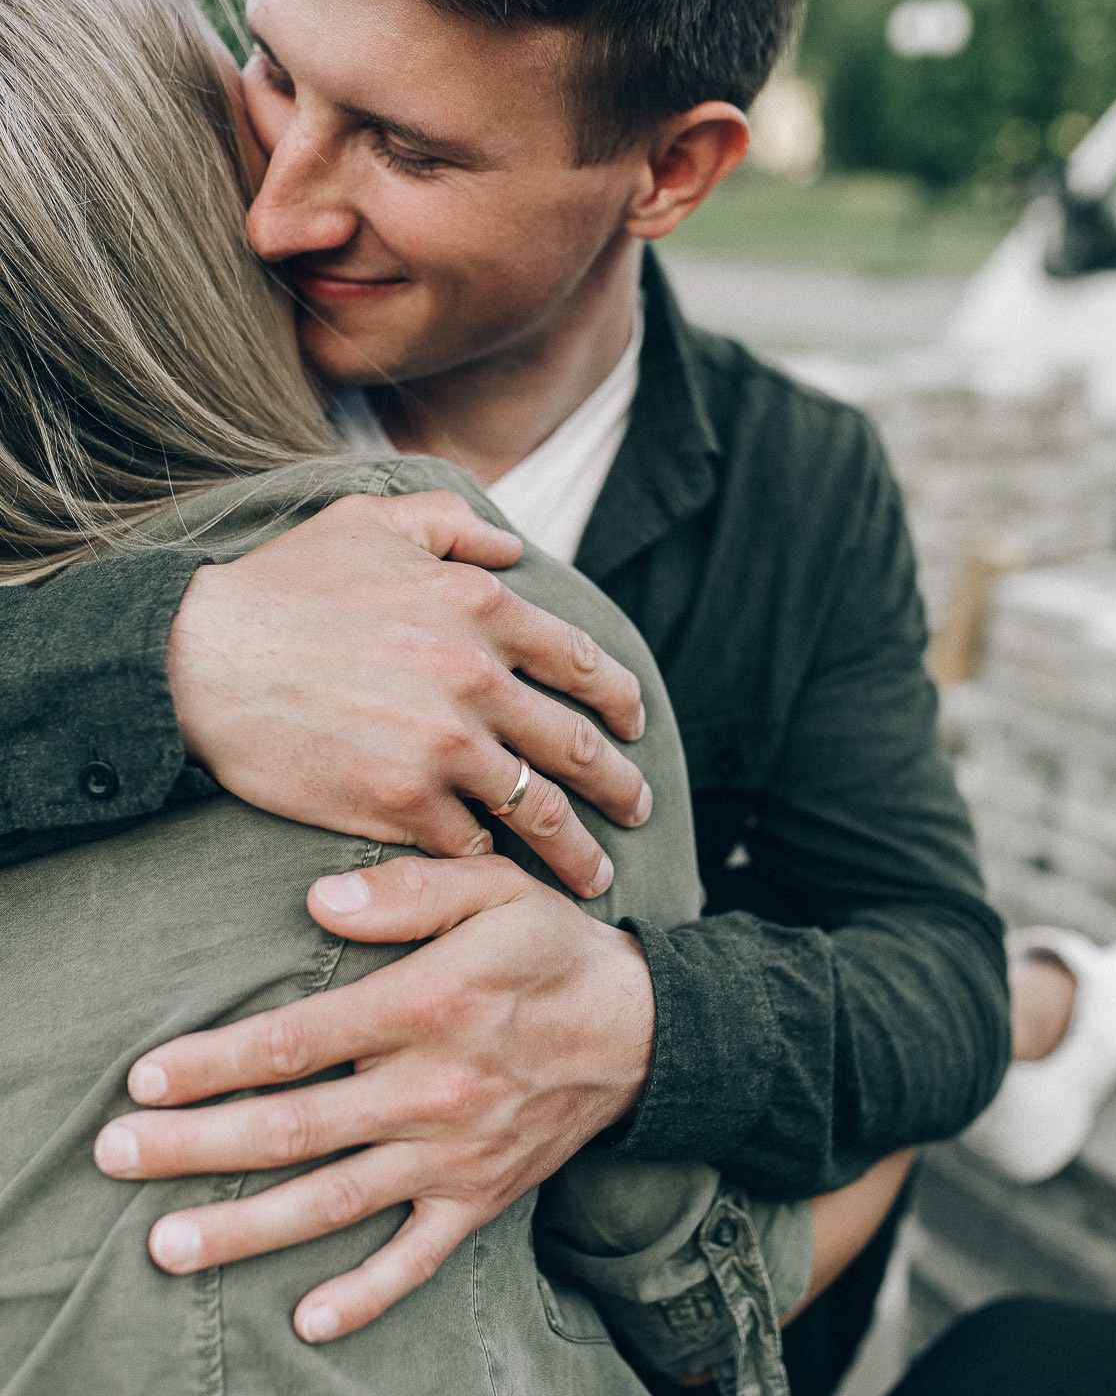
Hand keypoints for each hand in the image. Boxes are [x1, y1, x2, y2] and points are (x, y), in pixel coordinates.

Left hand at [94, 855, 655, 1342]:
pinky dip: (365, 1295)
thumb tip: (317, 901)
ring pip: (335, 1201)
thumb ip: (407, 890)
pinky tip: (306, 1322)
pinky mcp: (482, 1199)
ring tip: (167, 1247)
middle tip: (116, 1155)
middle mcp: (434, 1089)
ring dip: (246, 1229)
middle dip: (196, 1147)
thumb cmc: (551, 948)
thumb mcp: (494, 889)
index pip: (299, 1041)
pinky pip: (417, 1259)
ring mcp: (456, 1155)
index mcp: (429, 1006)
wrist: (642, 1029)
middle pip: (295, 1129)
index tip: (148, 1075)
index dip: (217, 1061)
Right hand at [167, 490, 650, 897]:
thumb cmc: (278, 586)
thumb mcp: (369, 522)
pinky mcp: (403, 806)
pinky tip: (501, 873)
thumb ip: (452, 525)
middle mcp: (477, 679)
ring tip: (596, 873)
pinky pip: (472, 845)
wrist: (197, 659)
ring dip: (576, 848)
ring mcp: (444, 748)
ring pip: (540, 810)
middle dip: (619, 785)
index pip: (582, 663)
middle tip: (638, 808)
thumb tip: (512, 546)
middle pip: (577, 747)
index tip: (633, 727)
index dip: (619, 701)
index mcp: (480, 608)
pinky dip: (492, 861)